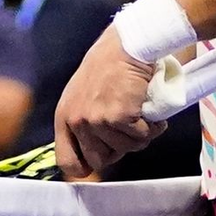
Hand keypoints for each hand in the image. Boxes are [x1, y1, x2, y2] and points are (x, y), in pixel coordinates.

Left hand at [54, 26, 166, 177]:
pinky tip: (148, 108)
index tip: (102, 161)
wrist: (125, 46)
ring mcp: (96, 120)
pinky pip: (141, 137)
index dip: (86, 168)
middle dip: (119, 147)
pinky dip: (151, 126)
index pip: (67, 162)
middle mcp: (76, 120)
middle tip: (126, 124)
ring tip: (137, 110)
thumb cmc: (108, 69)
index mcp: (64, 117)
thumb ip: (85, 124)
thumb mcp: (84, 98)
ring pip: (126, 149)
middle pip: (101, 162)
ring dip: (138, 134)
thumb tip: (93, 159)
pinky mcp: (118, 116)